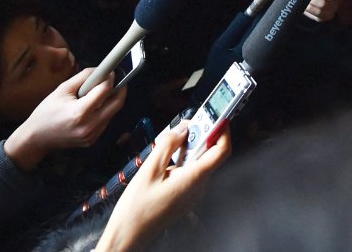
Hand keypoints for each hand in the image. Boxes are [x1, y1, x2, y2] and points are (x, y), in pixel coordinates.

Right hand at [4, 69, 126, 171]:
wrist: (37, 138)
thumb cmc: (47, 111)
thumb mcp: (62, 89)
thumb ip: (84, 77)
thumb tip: (101, 70)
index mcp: (80, 112)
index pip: (105, 91)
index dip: (109, 79)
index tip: (110, 72)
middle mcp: (89, 126)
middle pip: (117, 104)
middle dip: (119, 89)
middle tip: (114, 80)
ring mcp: (92, 135)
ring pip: (113, 113)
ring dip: (111, 100)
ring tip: (97, 94)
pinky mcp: (92, 140)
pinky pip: (105, 121)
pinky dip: (104, 111)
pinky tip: (92, 108)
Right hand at [95, 122, 229, 251]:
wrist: (128, 234)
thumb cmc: (136, 210)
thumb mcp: (150, 169)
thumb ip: (168, 145)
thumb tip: (181, 129)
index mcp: (194, 179)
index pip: (221, 151)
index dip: (223, 130)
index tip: (219, 116)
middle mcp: (198, 187)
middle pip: (211, 154)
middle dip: (203, 136)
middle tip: (189, 124)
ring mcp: (193, 193)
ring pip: (200, 163)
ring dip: (192, 148)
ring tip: (176, 138)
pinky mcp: (186, 196)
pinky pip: (192, 172)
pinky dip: (185, 159)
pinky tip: (170, 156)